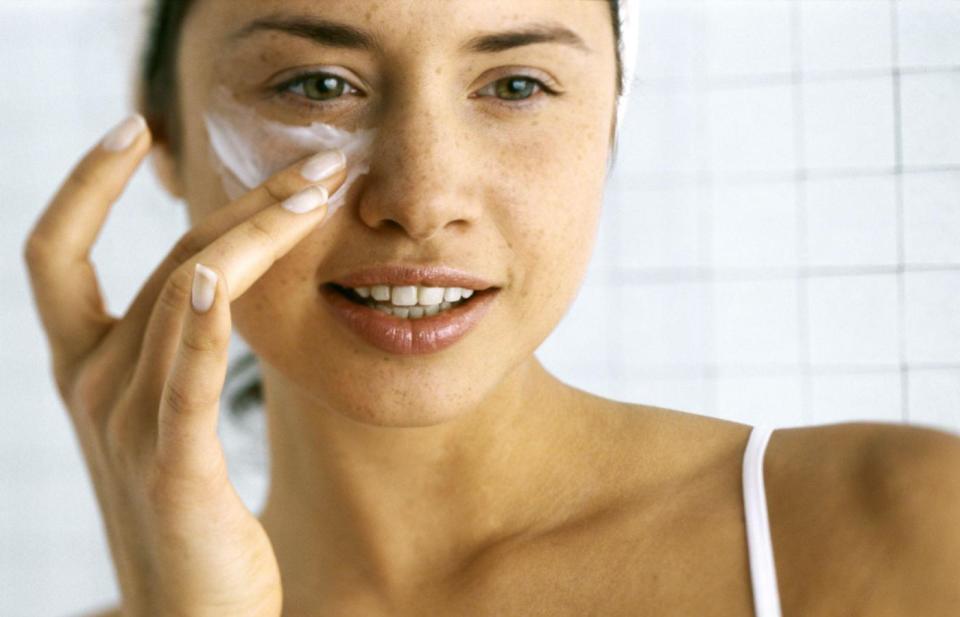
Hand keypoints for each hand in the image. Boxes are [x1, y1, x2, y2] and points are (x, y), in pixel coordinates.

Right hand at [22, 114, 346, 616]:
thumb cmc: (191, 519)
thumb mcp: (169, 422)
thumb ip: (179, 355)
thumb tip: (217, 286)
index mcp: (86, 372)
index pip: (53, 253)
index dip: (85, 184)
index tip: (134, 125)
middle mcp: (92, 388)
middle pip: (163, 260)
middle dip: (241, 201)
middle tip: (318, 164)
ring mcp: (126, 426)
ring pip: (184, 295)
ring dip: (253, 234)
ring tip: (317, 192)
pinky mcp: (173, 468)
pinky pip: (185, 376)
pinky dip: (204, 320)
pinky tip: (228, 273)